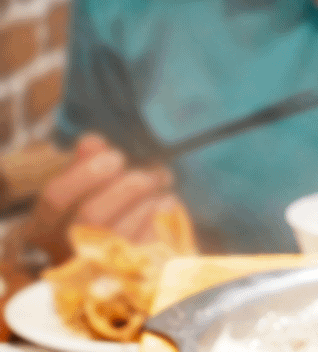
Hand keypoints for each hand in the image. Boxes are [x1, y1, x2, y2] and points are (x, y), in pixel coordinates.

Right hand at [21, 134, 181, 263]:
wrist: (131, 264)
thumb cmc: (105, 215)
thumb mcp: (88, 190)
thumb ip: (86, 165)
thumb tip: (90, 142)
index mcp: (46, 227)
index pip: (55, 197)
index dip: (86, 172)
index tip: (116, 157)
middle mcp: (66, 251)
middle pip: (92, 215)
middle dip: (127, 186)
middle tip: (149, 174)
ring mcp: (96, 270)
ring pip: (122, 232)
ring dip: (148, 200)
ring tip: (161, 183)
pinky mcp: (129, 278)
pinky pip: (147, 246)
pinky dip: (161, 219)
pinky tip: (167, 202)